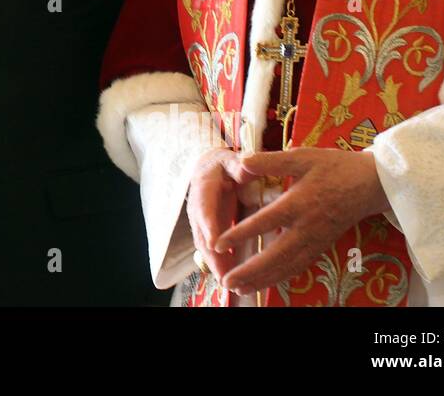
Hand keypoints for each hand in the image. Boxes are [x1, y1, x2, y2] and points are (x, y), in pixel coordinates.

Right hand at [185, 146, 240, 283]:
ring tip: (231, 285)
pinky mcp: (208, 233)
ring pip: (205, 248)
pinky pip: (212, 252)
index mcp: (203, 188)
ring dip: (217, 267)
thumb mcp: (229, 159)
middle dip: (213, 257)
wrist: (208, 170)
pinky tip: (235, 281)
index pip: (203, 209)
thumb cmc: (222, 165)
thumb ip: (236, 165)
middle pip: (202, 236)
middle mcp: (198, 210)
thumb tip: (245, 169)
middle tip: (225, 275)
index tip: (214, 242)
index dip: (208, 226)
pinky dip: (221, 266)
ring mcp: (201, 223)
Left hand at [216, 148, 390, 296]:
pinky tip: (264, 284)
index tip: (219, 243)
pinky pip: (298, 267)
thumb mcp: (302, 157)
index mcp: (299, 203)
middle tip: (227, 281)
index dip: (241, 233)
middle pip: (276, 255)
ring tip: (239, 289)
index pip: (266, 222)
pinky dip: (280, 278)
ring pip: (287, 266)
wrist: (370, 184)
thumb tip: (241, 161)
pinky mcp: (321, 247)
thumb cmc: (334, 167)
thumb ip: (271, 161)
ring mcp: (315, 241)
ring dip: (262, 279)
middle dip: (250, 270)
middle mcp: (307, 227)